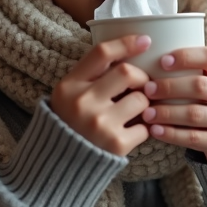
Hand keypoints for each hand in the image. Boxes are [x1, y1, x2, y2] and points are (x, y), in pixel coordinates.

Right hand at [50, 34, 151, 156]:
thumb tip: (132, 53)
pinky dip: (144, 127)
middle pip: (127, 72)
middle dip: (141, 78)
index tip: (145, 41)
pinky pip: (146, 126)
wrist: (60, 166)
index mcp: (70, 85)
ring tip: (134, 112)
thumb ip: (92, 75)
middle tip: (140, 86)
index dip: (127, 43)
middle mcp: (83, 102)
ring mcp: (100, 124)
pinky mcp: (116, 144)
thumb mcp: (69, 94)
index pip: (102, 53)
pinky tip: (132, 131)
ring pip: (141, 99)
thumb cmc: (71, 123)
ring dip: (144, 104)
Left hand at [140, 46, 206, 164]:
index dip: (185, 57)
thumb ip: (197, 71)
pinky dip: (171, 134)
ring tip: (146, 113)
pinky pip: (193, 138)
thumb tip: (151, 59)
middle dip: (169, 87)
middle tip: (147, 90)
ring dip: (166, 112)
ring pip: (194, 114)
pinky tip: (155, 130)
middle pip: (199, 86)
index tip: (162, 61)